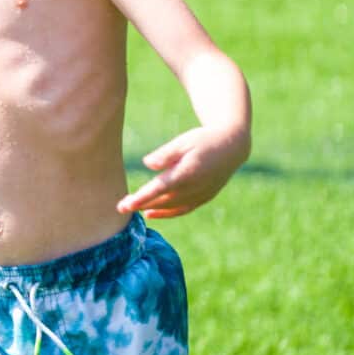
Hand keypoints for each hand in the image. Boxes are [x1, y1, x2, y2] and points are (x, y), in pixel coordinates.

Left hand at [117, 124, 249, 218]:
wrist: (232, 147)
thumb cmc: (203, 140)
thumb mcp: (183, 142)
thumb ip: (165, 154)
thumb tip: (148, 164)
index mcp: (187, 173)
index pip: (158, 189)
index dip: (141, 198)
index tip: (124, 205)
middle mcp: (194, 188)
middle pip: (162, 200)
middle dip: (140, 205)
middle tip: (120, 208)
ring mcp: (200, 195)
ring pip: (171, 207)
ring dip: (151, 209)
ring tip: (132, 209)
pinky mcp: (204, 198)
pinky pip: (182, 209)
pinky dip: (166, 213)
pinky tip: (150, 214)